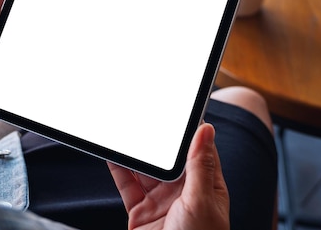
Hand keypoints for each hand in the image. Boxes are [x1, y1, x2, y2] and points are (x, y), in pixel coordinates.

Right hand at [108, 123, 229, 229]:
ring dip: (135, 151)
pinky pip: (127, 184)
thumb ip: (200, 165)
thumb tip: (207, 129)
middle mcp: (183, 192)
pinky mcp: (140, 211)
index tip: (177, 110)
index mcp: (206, 186)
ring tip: (125, 129)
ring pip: (145, 168)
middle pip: (167, 158)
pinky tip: (113, 153)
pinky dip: (118, 168)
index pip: (197, 149)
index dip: (187, 130)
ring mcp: (160, 201)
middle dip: (156, 139)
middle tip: (144, 116)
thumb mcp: (202, 201)